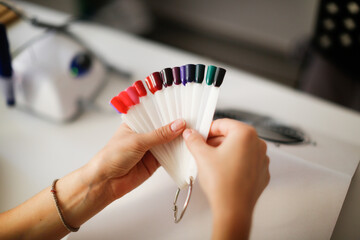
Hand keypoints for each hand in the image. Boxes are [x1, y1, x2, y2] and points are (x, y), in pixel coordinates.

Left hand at [89, 119, 185, 200]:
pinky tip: (187, 148)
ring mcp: (150, 148)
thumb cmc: (112, 156)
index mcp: (136, 124)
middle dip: (176, 125)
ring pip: (168, 142)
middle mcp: (144, 134)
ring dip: (178, 139)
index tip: (183, 108)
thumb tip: (178, 125)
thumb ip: (160, 134)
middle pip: (164, 128)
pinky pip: (169, 156)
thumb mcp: (137, 141)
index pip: (155, 114)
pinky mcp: (154, 162)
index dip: (168, 112)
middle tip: (192, 119)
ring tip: (193, 132)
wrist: (106, 182)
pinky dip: (177, 153)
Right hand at [183, 118, 269, 239]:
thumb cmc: (222, 183)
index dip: (208, 129)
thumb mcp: (202, 156)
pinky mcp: (262, 172)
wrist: (233, 210)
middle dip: (216, 141)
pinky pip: (247, 161)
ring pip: (240, 148)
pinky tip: (224, 172)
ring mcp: (262, 159)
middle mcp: (258, 144)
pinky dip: (235, 163)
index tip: (199, 136)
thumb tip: (190, 134)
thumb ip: (194, 140)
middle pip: (232, 135)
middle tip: (202, 149)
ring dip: (225, 152)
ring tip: (212, 162)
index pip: (223, 124)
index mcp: (245, 134)